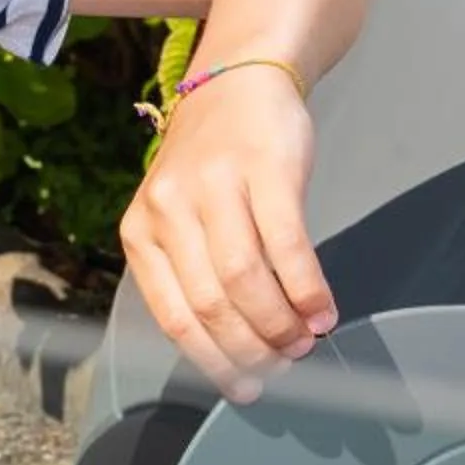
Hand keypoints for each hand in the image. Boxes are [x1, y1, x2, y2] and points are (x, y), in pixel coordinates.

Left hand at [121, 67, 336, 405]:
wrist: (242, 78)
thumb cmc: (214, 159)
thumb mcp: (179, 214)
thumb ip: (193, 270)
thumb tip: (232, 347)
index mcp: (141, 231)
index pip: (174, 317)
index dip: (214, 361)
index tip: (245, 387)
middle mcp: (169, 209)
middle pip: (212, 305)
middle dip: (253, 350)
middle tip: (284, 367)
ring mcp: (215, 186)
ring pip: (246, 281)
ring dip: (282, 324)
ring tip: (306, 342)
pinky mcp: (265, 169)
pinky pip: (287, 245)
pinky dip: (307, 288)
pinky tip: (323, 310)